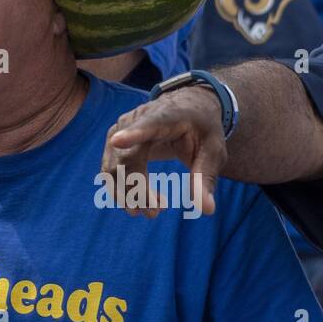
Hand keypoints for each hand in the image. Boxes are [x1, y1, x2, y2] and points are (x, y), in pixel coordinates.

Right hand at [101, 86, 226, 217]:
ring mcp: (120, 129)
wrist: (187, 107)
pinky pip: (109, 169)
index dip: (131, 134)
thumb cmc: (202, 129)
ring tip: (150, 211)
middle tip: (154, 214)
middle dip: (136, 190)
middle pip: (126, 158)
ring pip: (112, 167)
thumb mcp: (213, 151)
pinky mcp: (113, 141)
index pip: (146, 125)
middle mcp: (135, 119)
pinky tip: (141, 199)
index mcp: (165, 117)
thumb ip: (206, 177)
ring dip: (126, 194)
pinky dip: (121, 189)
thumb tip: (206, 210)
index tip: (117, 141)